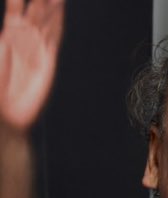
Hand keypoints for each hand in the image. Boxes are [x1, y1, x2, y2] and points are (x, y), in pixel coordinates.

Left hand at [0, 0, 64, 130]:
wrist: (7, 114)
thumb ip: (1, 46)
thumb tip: (10, 29)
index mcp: (7, 36)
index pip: (14, 7)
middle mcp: (23, 39)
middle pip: (34, 10)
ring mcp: (37, 49)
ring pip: (46, 20)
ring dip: (51, 4)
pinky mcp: (48, 60)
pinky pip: (54, 36)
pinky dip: (57, 22)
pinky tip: (60, 8)